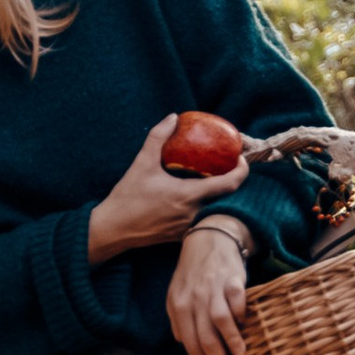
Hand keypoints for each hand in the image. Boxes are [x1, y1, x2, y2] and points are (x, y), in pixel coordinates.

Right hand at [85, 111, 247, 264]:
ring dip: (217, 196)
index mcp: (189, 196)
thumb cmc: (127, 197)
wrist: (113, 229)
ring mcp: (188, 228)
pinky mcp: (180, 237)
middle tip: (227, 165)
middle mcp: (194, 214)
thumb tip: (173, 117)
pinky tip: (195, 198)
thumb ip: (158, 137)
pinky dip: (204, 208)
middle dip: (230, 181)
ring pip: (214, 210)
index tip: (240, 158)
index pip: (229, 184)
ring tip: (213, 179)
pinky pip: (200, 221)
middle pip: (226, 198)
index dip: (242, 170)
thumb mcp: (142, 163)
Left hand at [168, 218, 249, 354]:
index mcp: (180, 308)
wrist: (208, 239)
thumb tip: (183, 343)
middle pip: (205, 339)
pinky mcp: (232, 279)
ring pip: (220, 322)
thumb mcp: (177, 294)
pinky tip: (246, 326)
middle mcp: (194, 301)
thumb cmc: (193, 272)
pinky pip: (237, 301)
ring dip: (231, 342)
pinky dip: (241, 314)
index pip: (190, 345)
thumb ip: (178, 319)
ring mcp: (213, 290)